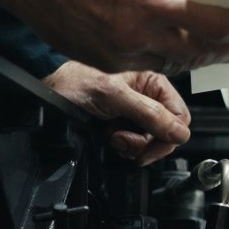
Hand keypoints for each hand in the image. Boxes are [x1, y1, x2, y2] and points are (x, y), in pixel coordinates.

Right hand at [0, 0, 228, 73]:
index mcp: (151, 4)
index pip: (213, 25)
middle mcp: (137, 35)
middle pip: (199, 54)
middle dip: (228, 51)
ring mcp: (120, 54)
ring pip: (173, 65)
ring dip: (198, 58)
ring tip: (217, 50)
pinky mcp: (105, 63)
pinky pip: (145, 65)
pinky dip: (166, 58)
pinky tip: (175, 49)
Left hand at [43, 62, 192, 165]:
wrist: (49, 90)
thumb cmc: (76, 81)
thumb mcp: (115, 96)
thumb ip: (150, 114)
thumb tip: (179, 132)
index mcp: (154, 83)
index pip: (179, 116)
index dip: (168, 135)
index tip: (150, 146)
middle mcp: (148, 98)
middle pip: (167, 132)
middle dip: (147, 143)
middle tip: (125, 142)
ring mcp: (136, 114)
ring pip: (152, 141)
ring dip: (133, 146)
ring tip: (113, 137)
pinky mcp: (123, 126)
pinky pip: (136, 145)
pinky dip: (124, 147)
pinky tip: (110, 138)